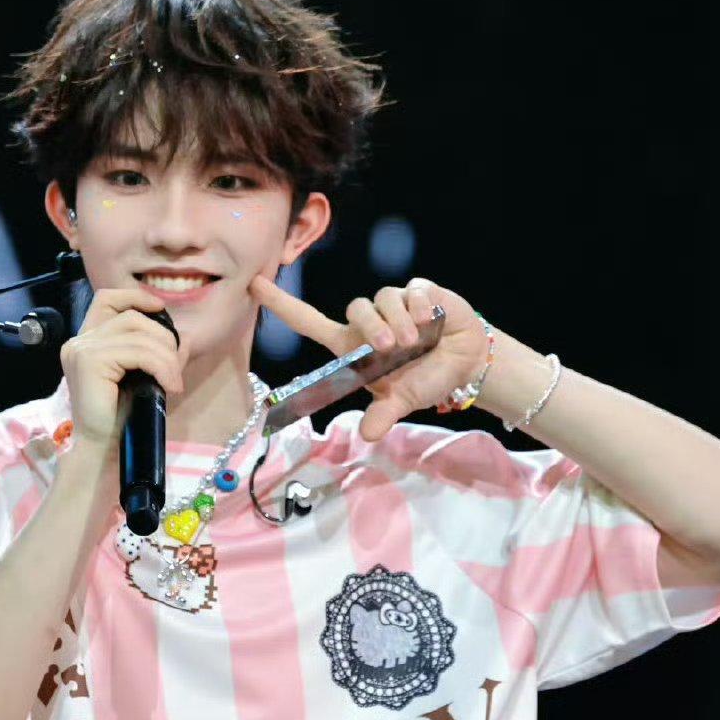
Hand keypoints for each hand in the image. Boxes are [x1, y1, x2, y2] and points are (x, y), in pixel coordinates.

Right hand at [58, 289, 185, 448]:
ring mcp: (81, 350)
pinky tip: (169, 386)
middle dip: (163, 338)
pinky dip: (161, 366)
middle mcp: (79, 341)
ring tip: (174, 383)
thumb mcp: (148, 377)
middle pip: (131, 316)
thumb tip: (187, 336)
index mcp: (87, 341)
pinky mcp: (89, 362)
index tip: (160, 309)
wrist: (106, 449)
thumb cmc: (123, 418)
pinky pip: (137, 352)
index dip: (135, 296)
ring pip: (138, 335)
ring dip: (166, 357)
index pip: (107, 299)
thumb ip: (162, 354)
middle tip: (175, 370)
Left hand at [250, 275, 488, 441]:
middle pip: (354, 309)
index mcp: (353, 346)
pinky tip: (431, 322)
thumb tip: (367, 434)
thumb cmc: (425, 379)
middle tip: (391, 348)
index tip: (254, 285)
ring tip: (415, 341)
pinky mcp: (417, 291)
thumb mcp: (404, 400)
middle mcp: (368, 321)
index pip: (309, 321)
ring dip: (398, 321)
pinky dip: (419, 308)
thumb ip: (383, 413)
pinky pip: (410, 291)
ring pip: (381, 299)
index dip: (281, 304)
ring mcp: (392, 303)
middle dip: (371, 327)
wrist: (466, 362)